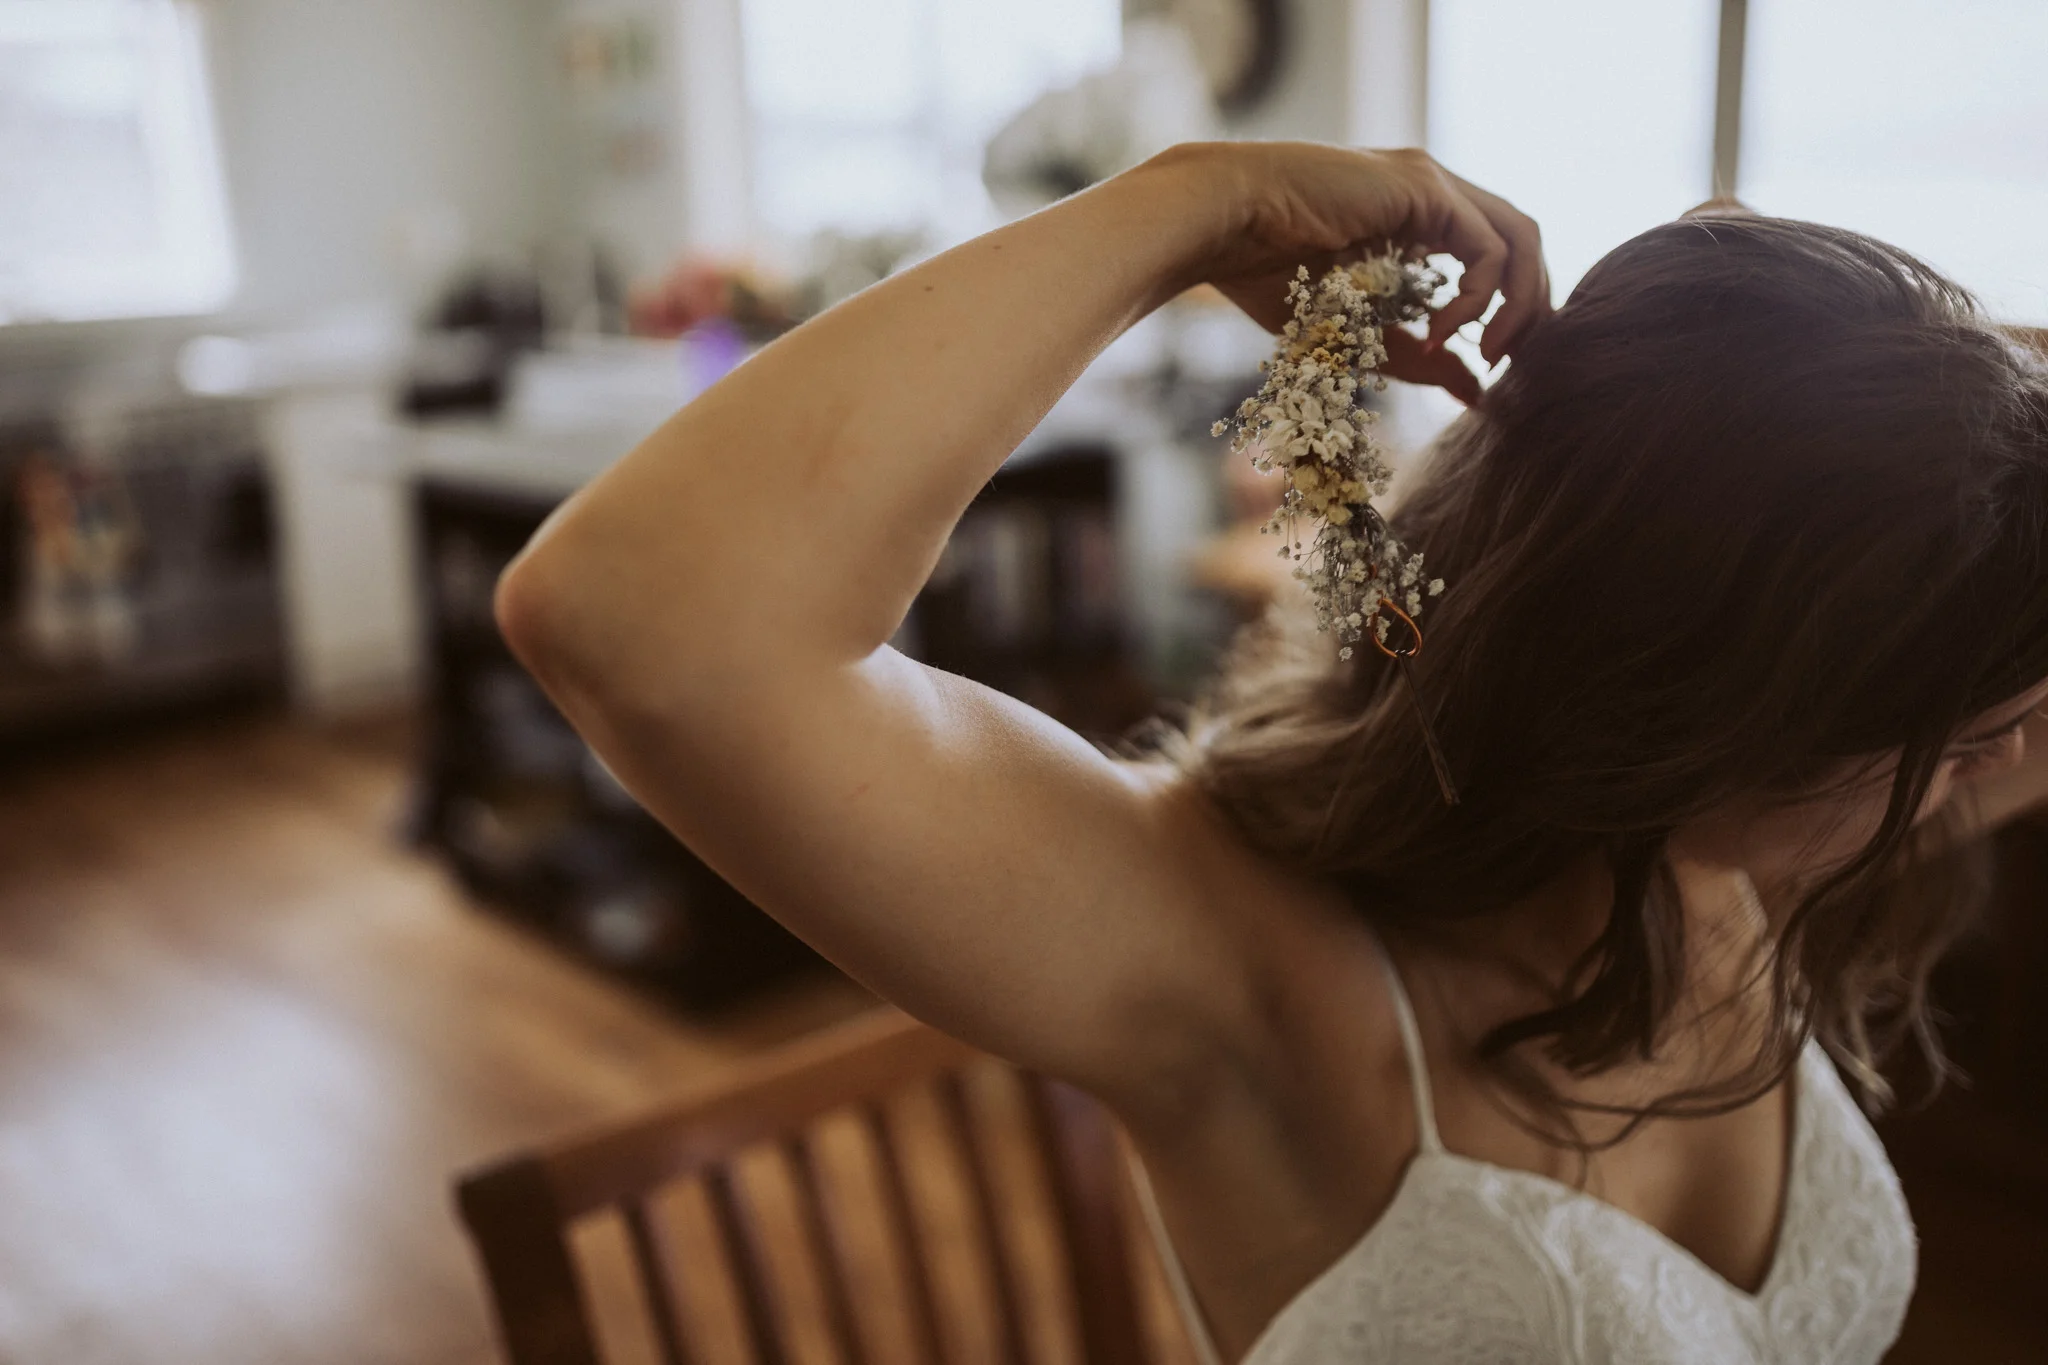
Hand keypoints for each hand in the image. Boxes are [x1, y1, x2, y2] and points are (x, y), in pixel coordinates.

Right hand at [1152, 142, 1552, 402]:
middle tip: (1505, 365)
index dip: (1509, 311)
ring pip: (1520, 238)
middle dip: (1530, 309)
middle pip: (1524, 244)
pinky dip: (1478, 298)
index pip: (1498, 256)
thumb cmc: (1262, 274)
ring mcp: (1432, 184)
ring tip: (1489, 354)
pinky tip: (1440, 331)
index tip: (1489, 365)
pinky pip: (1486, 247)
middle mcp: (1434, 192)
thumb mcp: (1356, 333)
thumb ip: (1419, 356)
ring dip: (1518, 304)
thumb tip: (1476, 393)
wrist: (1219, 225)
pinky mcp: (1424, 188)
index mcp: (1419, 217)